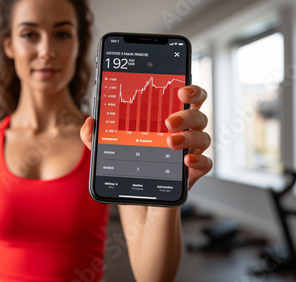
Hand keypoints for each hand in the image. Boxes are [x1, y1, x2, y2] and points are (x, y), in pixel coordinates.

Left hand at [80, 85, 211, 189]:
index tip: (180, 89)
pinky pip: (206, 164)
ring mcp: (188, 154)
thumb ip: (96, 138)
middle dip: (187, 113)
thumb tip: (89, 122)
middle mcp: (181, 135)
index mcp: (164, 123)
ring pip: (203, 137)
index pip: (184, 99)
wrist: (137, 206)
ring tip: (170, 142)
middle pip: (197, 115)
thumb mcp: (109, 152)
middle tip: (168, 121)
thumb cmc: (128, 172)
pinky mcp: (191, 175)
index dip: (190, 90)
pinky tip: (186, 161)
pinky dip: (199, 161)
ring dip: (189, 136)